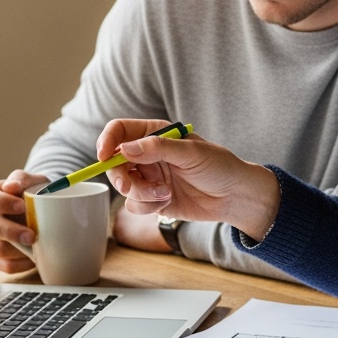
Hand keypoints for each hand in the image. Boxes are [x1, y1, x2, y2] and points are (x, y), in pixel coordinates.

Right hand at [0, 170, 47, 273]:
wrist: (43, 210)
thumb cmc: (33, 193)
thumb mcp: (32, 181)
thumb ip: (22, 179)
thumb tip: (12, 186)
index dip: (0, 202)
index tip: (22, 205)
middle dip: (10, 231)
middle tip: (32, 234)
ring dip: (18, 250)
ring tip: (36, 246)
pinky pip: (5, 266)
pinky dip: (22, 263)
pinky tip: (35, 257)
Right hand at [97, 119, 279, 241]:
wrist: (235, 197)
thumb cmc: (219, 167)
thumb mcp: (191, 153)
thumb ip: (157, 149)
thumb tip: (124, 148)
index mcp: (156, 134)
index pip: (120, 131)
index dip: (107, 141)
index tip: (103, 156)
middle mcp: (148, 155)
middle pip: (115, 162)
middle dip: (120, 176)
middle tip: (129, 186)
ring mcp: (149, 177)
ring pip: (124, 186)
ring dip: (141, 194)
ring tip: (165, 194)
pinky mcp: (152, 199)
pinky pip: (134, 205)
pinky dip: (147, 206)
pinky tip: (167, 202)